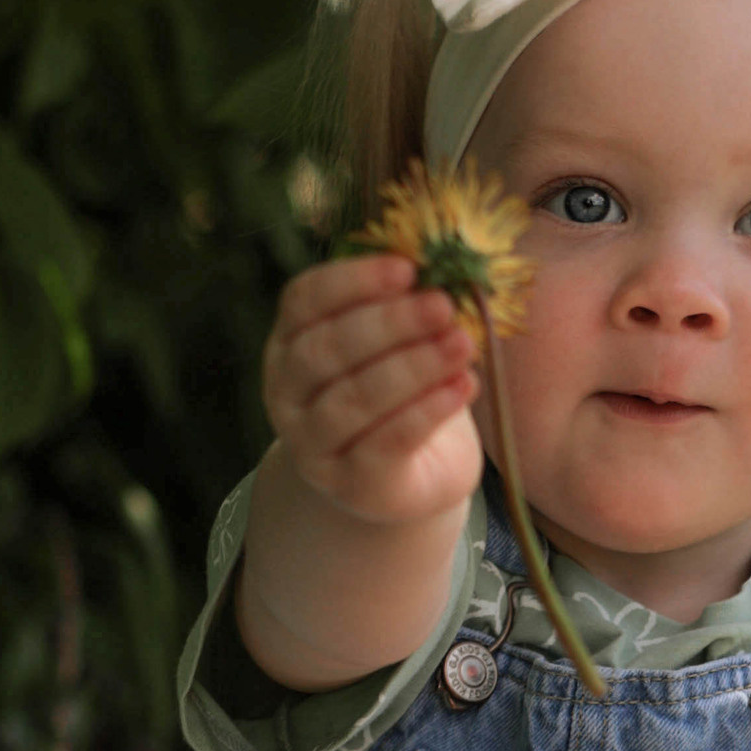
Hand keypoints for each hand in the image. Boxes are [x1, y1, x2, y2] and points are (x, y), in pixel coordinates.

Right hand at [262, 250, 484, 526]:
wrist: (404, 479)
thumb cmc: (399, 397)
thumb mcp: (394, 346)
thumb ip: (404, 307)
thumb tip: (443, 265)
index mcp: (289, 341)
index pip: (304, 300)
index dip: (353, 281)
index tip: (407, 268)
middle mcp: (286, 392)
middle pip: (325, 349)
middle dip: (388, 323)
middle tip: (443, 304)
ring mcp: (312, 444)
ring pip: (353, 399)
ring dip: (413, 367)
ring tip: (463, 343)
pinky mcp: (350, 486)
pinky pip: (384, 445)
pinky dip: (427, 412)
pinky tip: (464, 386)